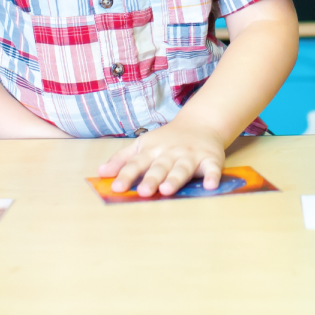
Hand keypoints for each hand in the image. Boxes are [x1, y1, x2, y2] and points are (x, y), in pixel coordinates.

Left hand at [98, 121, 225, 196]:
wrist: (201, 123)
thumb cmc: (167, 139)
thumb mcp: (142, 145)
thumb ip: (122, 159)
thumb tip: (101, 172)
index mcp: (152, 150)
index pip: (136, 163)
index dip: (126, 175)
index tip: (117, 188)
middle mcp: (171, 153)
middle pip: (159, 167)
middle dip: (151, 179)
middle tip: (143, 192)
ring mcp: (191, 155)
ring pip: (182, 168)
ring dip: (175, 178)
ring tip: (167, 190)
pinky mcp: (211, 159)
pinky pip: (213, 169)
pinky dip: (213, 177)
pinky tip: (210, 186)